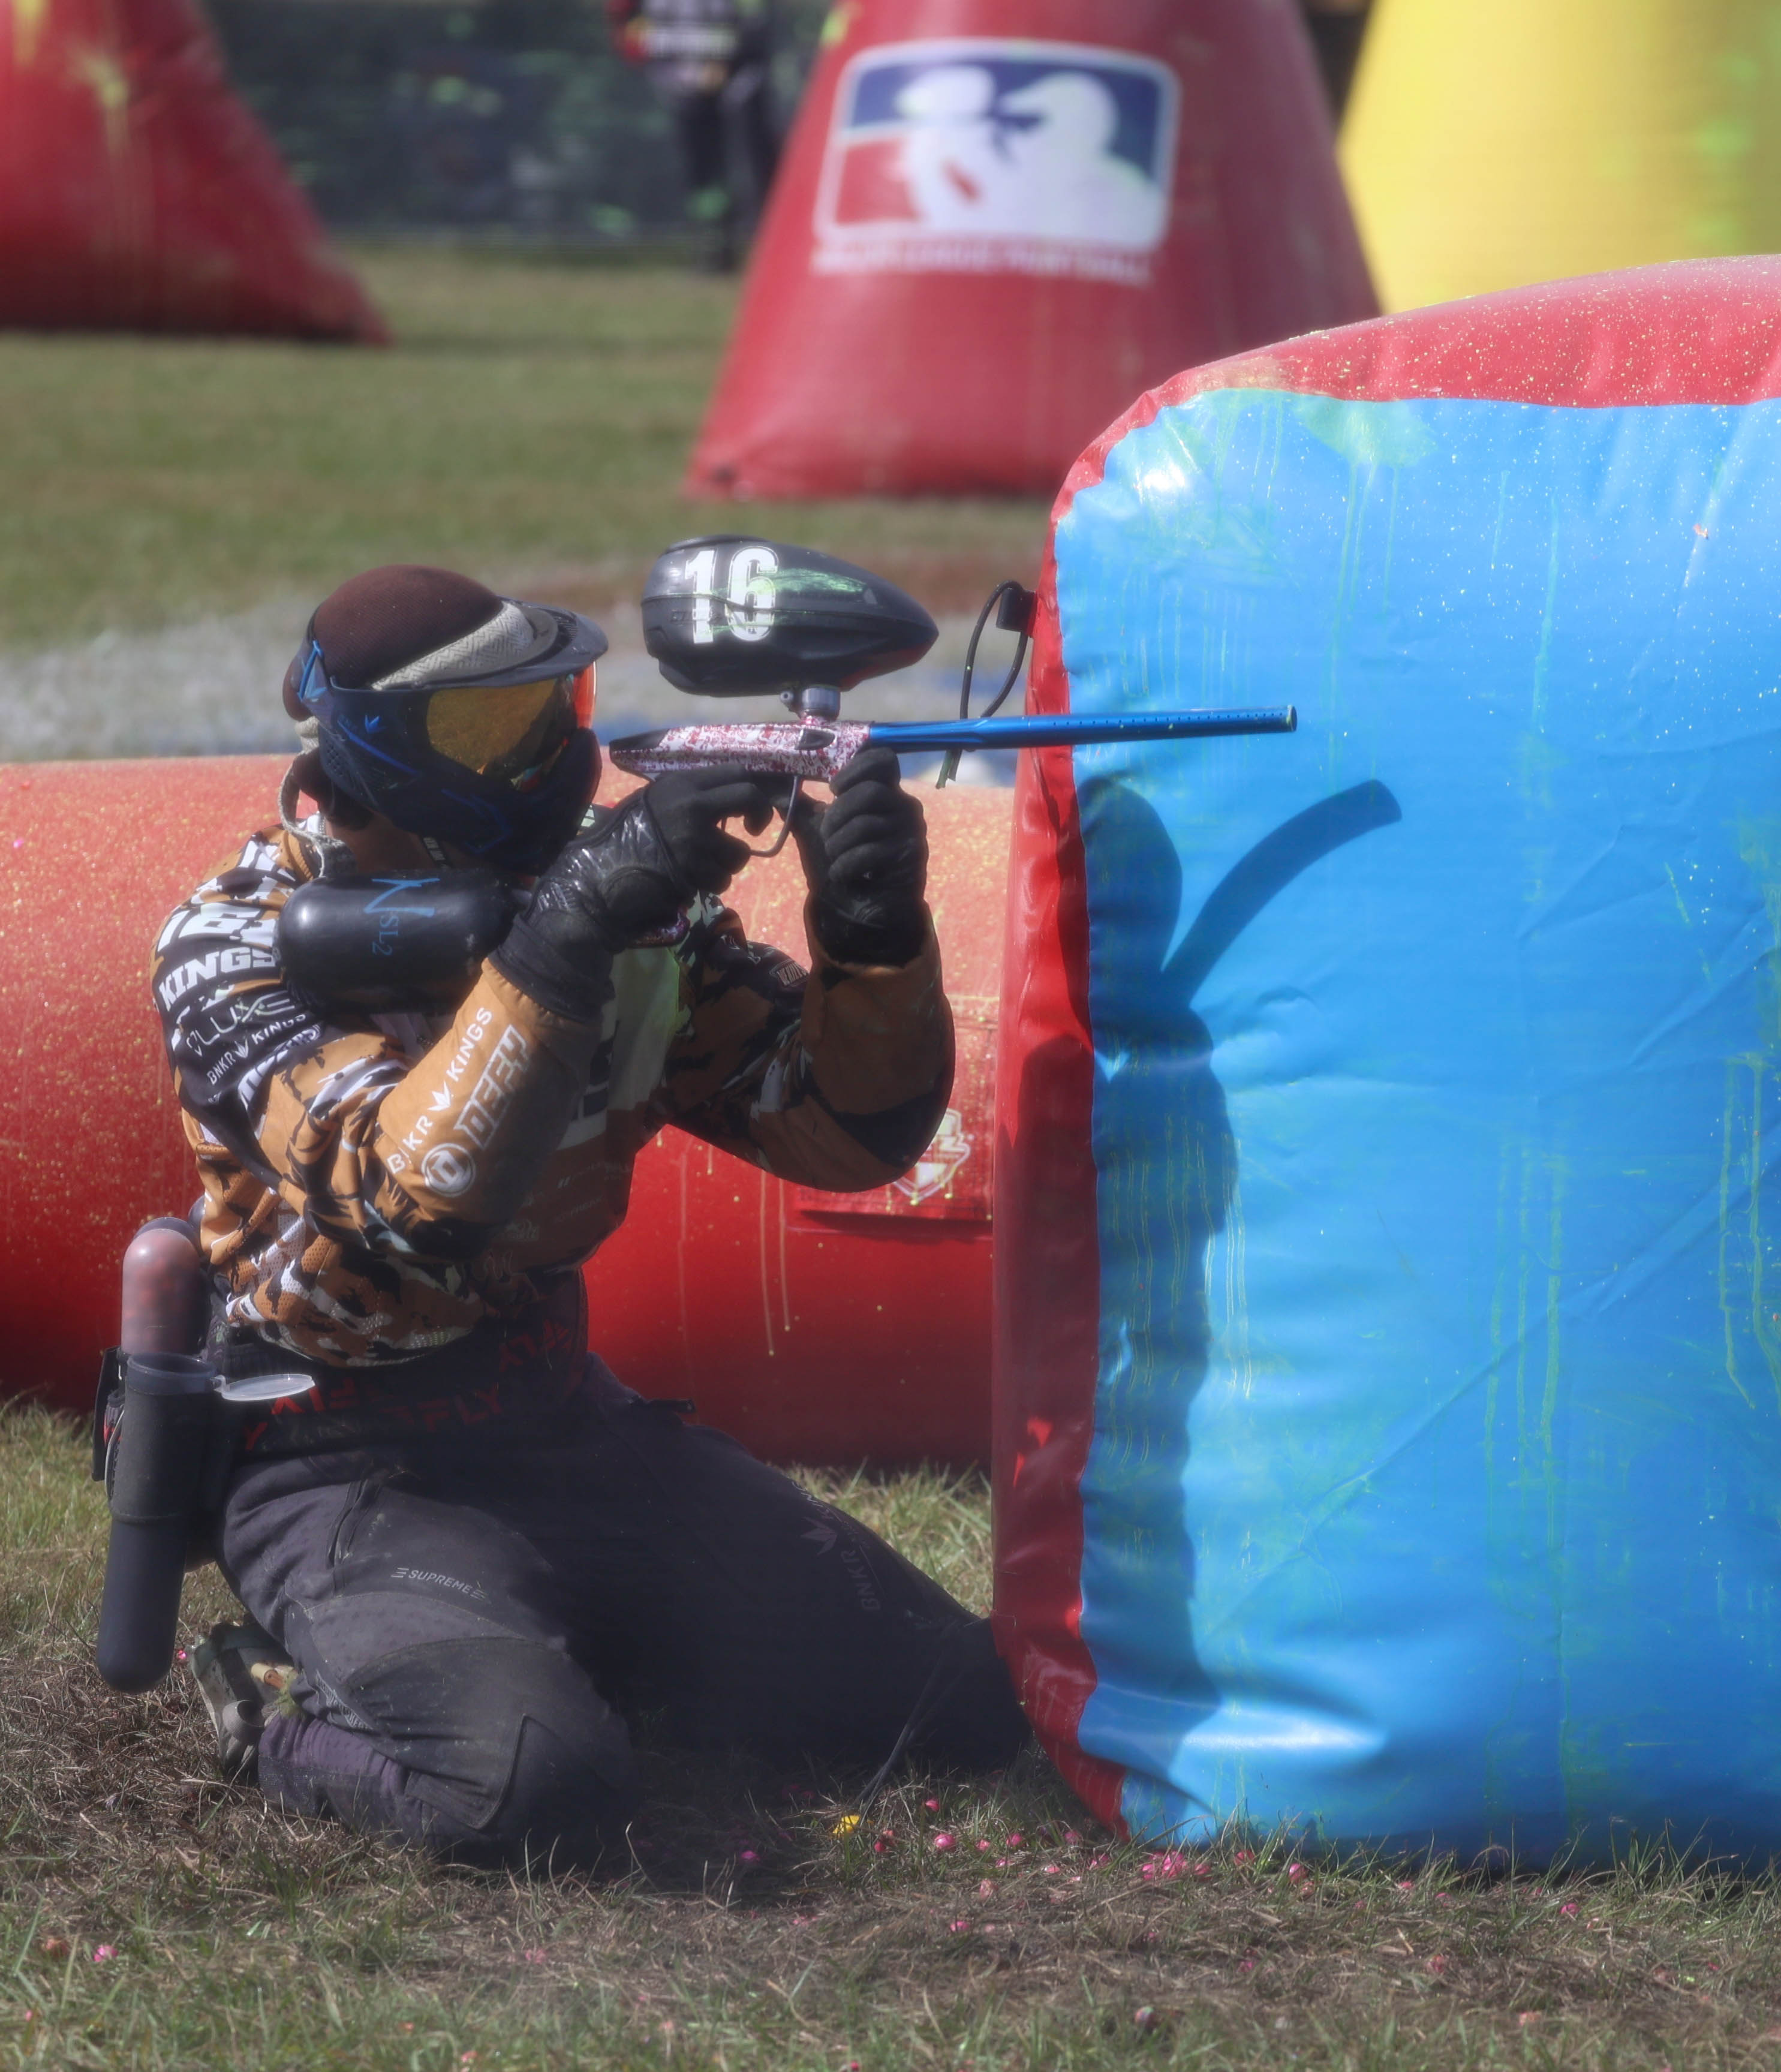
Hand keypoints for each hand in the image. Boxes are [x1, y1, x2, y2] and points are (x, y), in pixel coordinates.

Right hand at [492, 767, 777, 1017]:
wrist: (598, 877)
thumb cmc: (621, 840)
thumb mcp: (653, 804)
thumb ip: (688, 797)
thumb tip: (729, 796)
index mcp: (680, 784)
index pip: (736, 772)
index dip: (753, 789)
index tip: (750, 807)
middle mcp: (690, 805)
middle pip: (749, 798)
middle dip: (759, 816)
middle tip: (752, 831)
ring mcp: (693, 839)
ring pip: (739, 851)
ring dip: (727, 865)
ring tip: (701, 867)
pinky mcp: (693, 871)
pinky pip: (722, 879)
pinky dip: (712, 884)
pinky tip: (691, 882)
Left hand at [807, 749, 928, 965]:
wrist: (864, 906)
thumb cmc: (845, 861)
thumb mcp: (817, 831)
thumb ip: (800, 807)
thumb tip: (771, 787)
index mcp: (885, 791)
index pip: (883, 759)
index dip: (856, 767)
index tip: (834, 789)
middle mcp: (904, 806)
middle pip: (870, 791)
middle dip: (838, 813)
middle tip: (826, 832)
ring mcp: (911, 832)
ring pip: (867, 823)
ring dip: (838, 842)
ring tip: (832, 855)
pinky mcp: (910, 858)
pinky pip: (871, 852)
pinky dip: (846, 864)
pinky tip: (840, 873)